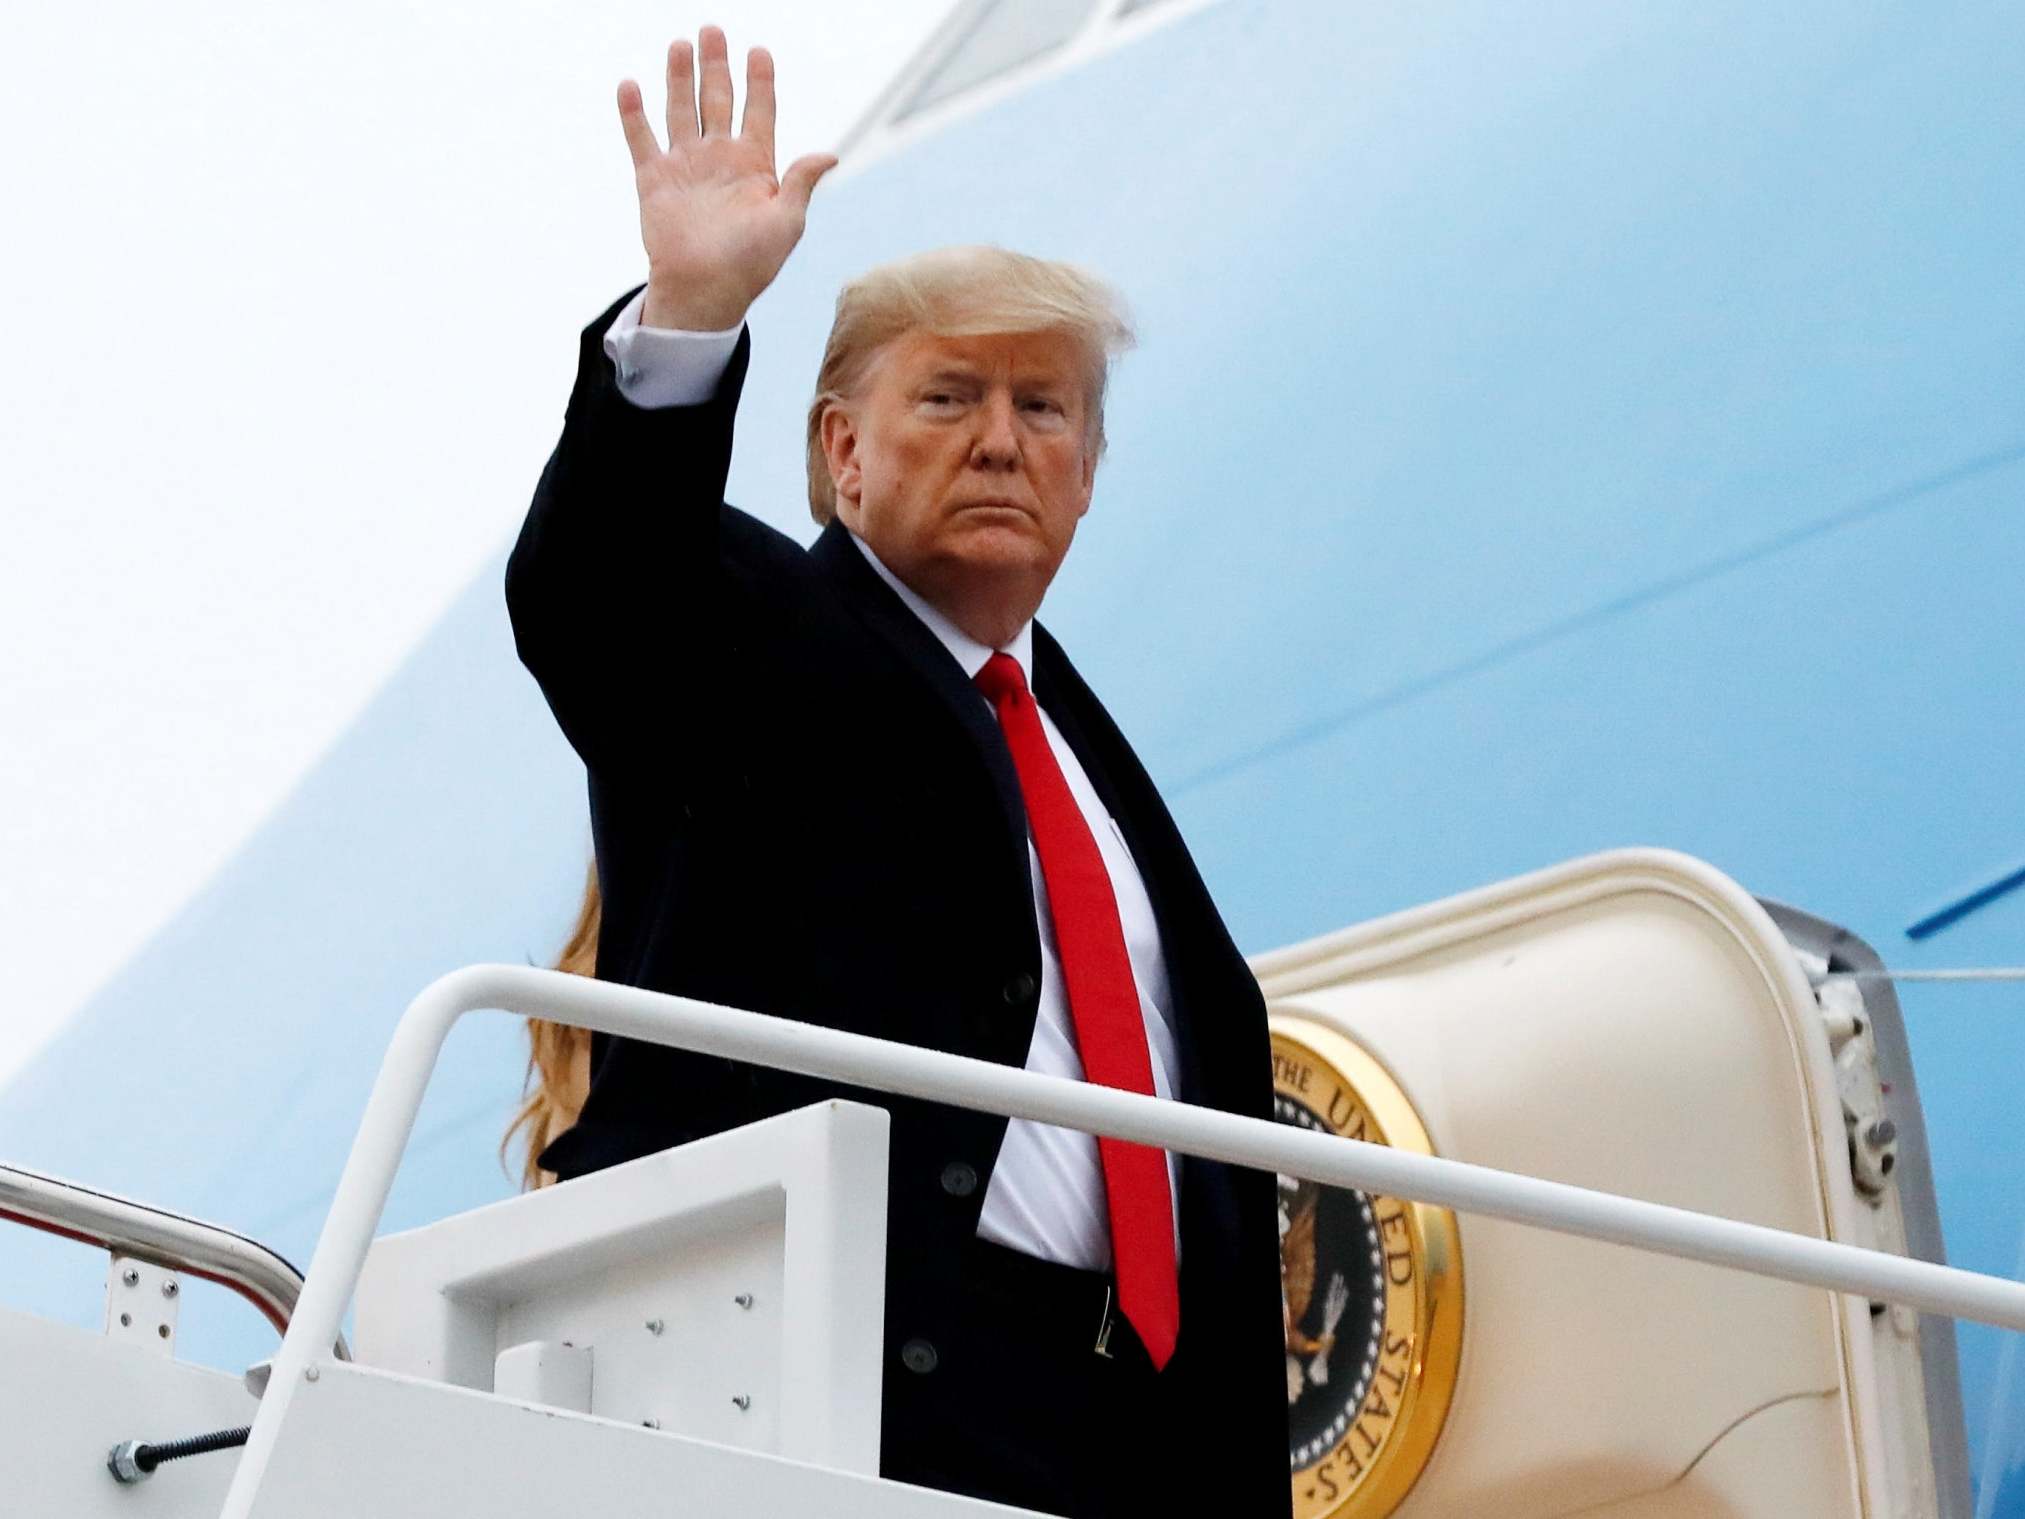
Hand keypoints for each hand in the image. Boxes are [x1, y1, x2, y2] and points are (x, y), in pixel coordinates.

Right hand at [616, 27, 837, 330]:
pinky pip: (642, 139)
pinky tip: (630, 86)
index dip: (759, 81)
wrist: (706, 292)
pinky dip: (634, 114)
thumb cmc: (752, 265)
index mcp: (755, 165)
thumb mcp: (787, 224)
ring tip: (680, 45)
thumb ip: (801, 183)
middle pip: (718, 99)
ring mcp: (686, 166)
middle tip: (712, 30)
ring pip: (681, 109)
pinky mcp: (654, 180)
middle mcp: (719, 159)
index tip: (759, 51)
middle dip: (716, 65)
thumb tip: (829, 154)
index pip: (759, 111)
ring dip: (679, 77)